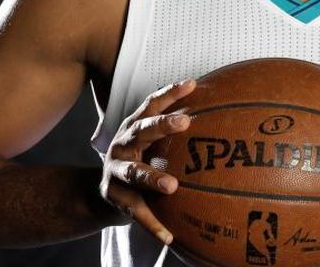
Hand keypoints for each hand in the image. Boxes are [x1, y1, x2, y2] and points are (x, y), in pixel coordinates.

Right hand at [99, 78, 194, 244]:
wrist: (99, 193)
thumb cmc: (138, 161)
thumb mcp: (150, 143)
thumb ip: (172, 131)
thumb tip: (220, 114)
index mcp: (133, 127)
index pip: (151, 105)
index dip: (169, 93)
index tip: (191, 84)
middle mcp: (122, 145)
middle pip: (140, 131)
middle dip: (161, 125)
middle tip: (185, 122)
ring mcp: (115, 171)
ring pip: (134, 173)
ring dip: (152, 178)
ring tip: (172, 185)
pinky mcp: (113, 197)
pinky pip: (136, 212)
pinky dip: (152, 224)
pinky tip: (169, 236)